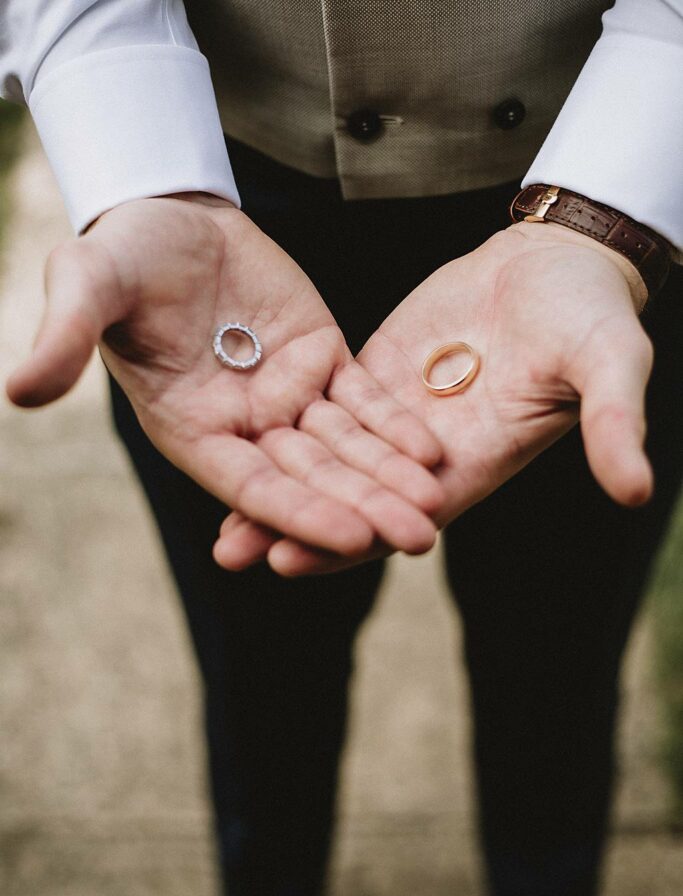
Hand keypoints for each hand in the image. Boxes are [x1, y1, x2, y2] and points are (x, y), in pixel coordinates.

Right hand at [6, 194, 444, 556]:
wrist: (170, 213)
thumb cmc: (121, 252)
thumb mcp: (89, 285)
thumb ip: (65, 337)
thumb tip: (18, 392)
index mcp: (190, 429)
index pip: (252, 485)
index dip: (301, 511)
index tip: (351, 537)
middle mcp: (243, 426)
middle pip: (312, 477)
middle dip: (365, 507)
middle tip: (420, 539)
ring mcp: (286, 396)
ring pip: (346, 447)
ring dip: (391, 476)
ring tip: (438, 506)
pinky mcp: (320, 360)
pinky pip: (363, 398)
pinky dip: (395, 424)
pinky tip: (432, 450)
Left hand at [216, 220, 653, 574]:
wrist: (559, 262)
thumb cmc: (589, 311)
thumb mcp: (608, 362)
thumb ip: (614, 422)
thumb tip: (638, 491)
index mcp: (476, 460)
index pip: (405, 515)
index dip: (351, 538)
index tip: (296, 560)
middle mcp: (428, 452)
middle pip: (352, 499)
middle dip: (294, 526)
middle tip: (231, 553)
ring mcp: (396, 414)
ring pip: (328, 461)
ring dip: (275, 486)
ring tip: (218, 523)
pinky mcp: (375, 372)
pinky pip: (322, 409)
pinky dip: (283, 430)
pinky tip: (234, 443)